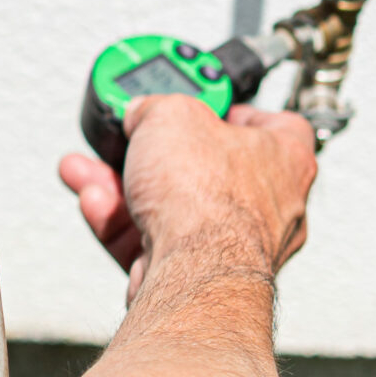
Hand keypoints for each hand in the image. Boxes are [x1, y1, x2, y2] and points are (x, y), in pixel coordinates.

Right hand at [57, 96, 315, 302]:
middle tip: (130, 141)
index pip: (273, 124)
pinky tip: (97, 203)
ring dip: (125, 187)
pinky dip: (122, 222)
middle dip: (154, 154)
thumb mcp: (172, 114)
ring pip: (172, 205)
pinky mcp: (198, 273)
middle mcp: (270, 205)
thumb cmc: (209, 201)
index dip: (231, 109)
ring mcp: (234, 244)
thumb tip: (143, 112)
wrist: (193, 272)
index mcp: (287, 158)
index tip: (197, 103)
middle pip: (205, 167)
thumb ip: (157, 106)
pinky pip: (154, 240)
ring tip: (89, 171)